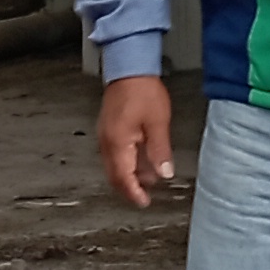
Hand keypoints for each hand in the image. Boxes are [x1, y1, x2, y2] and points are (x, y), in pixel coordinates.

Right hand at [96, 74, 178, 207]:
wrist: (129, 68)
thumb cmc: (142, 91)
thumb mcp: (157, 123)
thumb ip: (160, 151)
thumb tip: (164, 173)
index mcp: (118, 143)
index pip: (122, 178)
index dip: (133, 193)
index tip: (143, 202)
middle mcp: (107, 141)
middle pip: (114, 175)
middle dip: (130, 187)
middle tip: (144, 195)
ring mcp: (105, 134)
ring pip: (113, 164)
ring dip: (128, 174)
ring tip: (147, 177)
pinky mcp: (108, 127)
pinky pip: (114, 152)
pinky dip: (126, 161)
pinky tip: (139, 158)